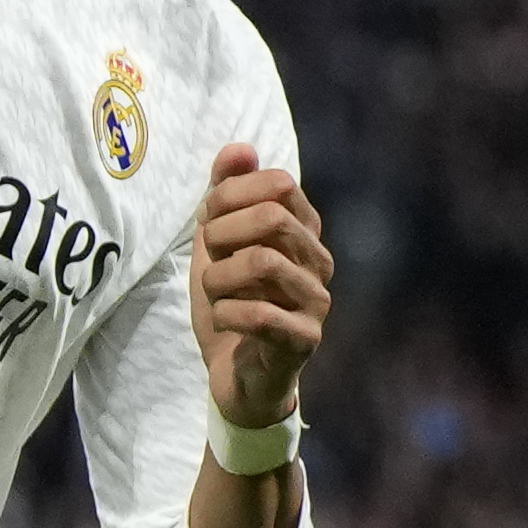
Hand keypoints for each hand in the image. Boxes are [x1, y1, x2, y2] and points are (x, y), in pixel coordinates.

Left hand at [189, 143, 331, 423]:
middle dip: (223, 232)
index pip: (279, 183)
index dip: (231, 196)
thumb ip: (226, 194)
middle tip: (208, 258)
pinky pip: (258, 314)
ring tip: (214, 294)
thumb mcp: (216, 245)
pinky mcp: (305, 340)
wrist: (237, 378)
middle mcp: (318, 261)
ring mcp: (316, 301)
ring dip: (219, 277)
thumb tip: (239, 149)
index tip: (209, 223)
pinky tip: (223, 320)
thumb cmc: (230, 304)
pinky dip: (225, 313)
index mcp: (303, 231)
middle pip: (273, 216)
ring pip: (262, 262)